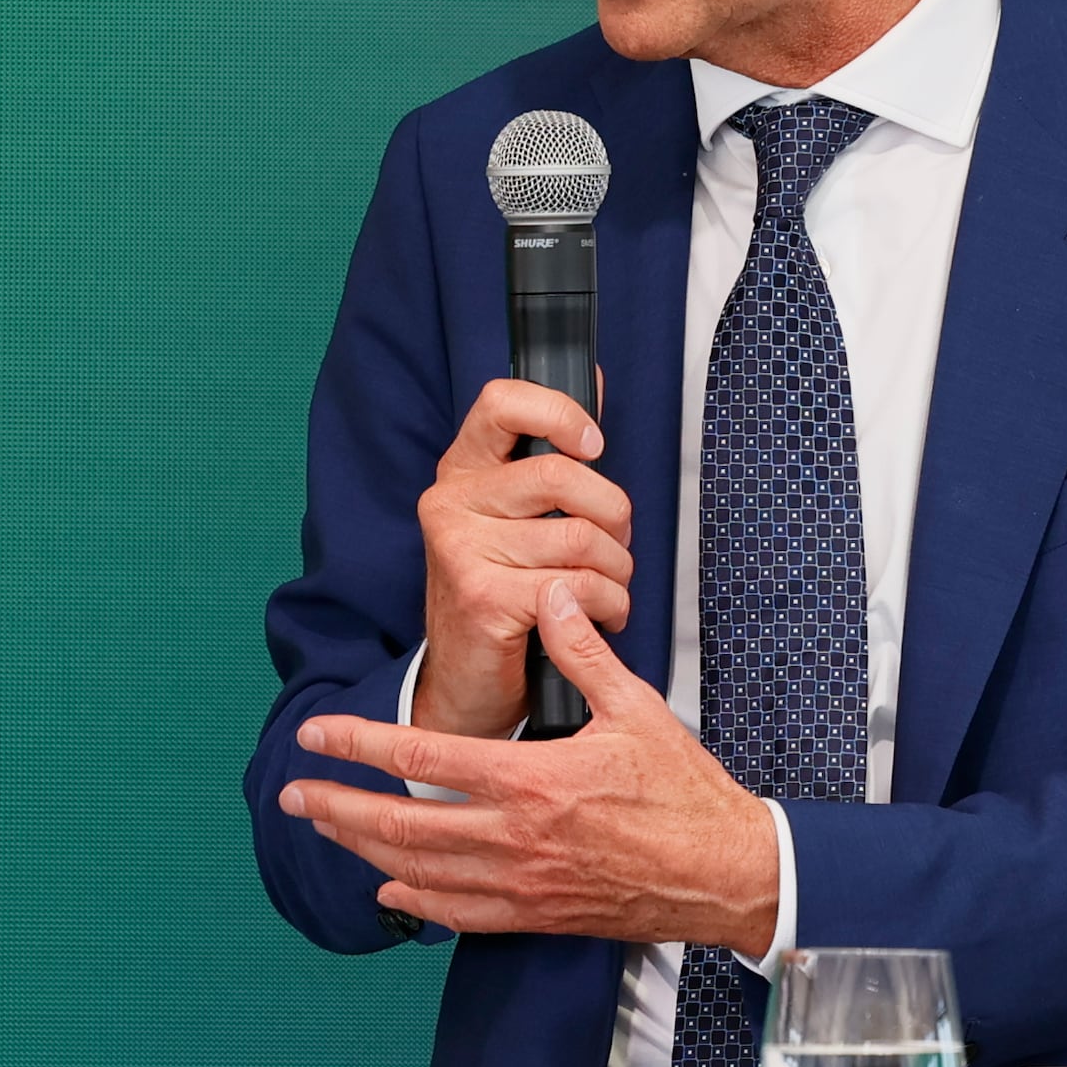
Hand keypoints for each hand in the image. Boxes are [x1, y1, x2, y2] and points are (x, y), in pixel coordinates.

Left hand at [282, 580, 777, 949]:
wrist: (728, 874)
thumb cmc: (687, 794)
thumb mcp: (637, 711)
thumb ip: (583, 654)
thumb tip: (551, 597)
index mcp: (533, 779)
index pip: (422, 756)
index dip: (359, 744)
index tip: (316, 736)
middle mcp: (517, 836)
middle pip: (403, 823)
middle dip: (338, 806)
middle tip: (292, 794)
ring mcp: (524, 882)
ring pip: (421, 870)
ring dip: (363, 850)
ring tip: (325, 830)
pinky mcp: (540, 914)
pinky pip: (462, 913)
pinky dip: (417, 900)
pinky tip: (390, 888)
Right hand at [409, 378, 634, 739]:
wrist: (466, 684)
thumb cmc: (502, 597)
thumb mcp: (517, 518)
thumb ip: (550, 455)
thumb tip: (595, 382)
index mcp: (461, 472)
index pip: (501, 402)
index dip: (560, 414)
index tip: (591, 445)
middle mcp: (451, 503)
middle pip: (562, 475)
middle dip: (613, 516)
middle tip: (612, 545)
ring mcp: (461, 549)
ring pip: (582, 538)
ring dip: (616, 574)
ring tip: (604, 591)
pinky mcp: (483, 597)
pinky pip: (579, 586)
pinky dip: (607, 606)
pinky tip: (594, 617)